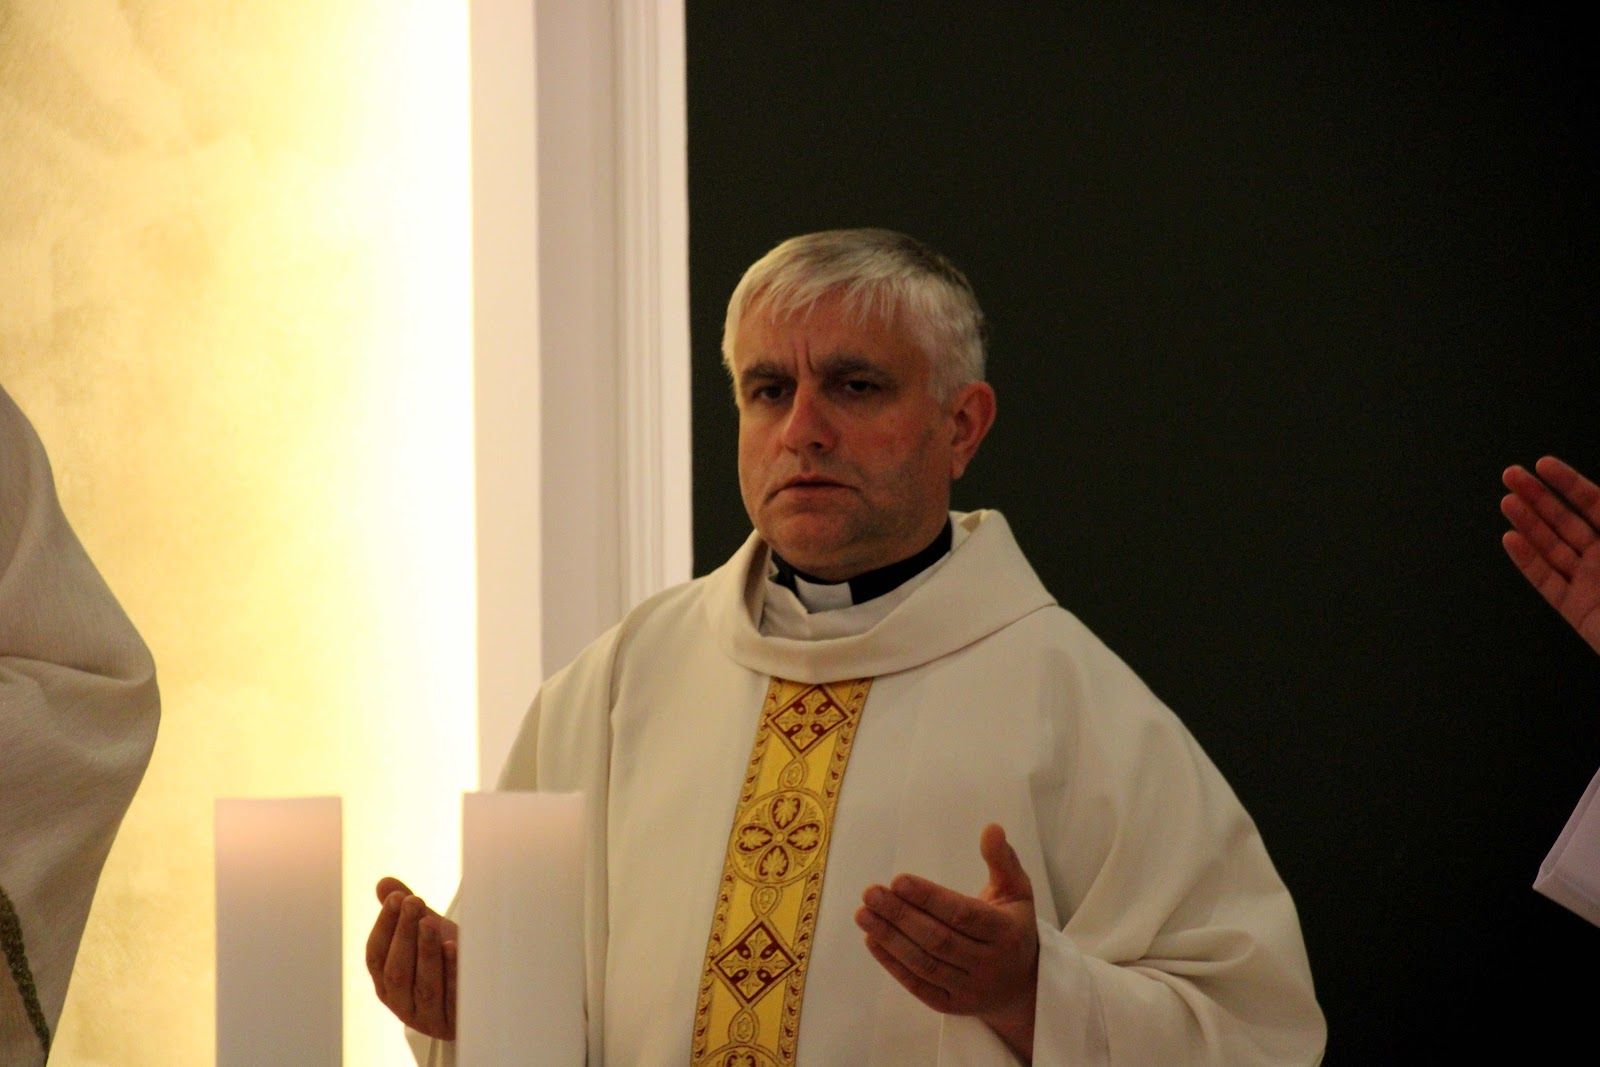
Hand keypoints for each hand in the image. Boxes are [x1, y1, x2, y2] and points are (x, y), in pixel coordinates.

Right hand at [365, 876, 457, 1039]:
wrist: (478, 997)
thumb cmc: (446, 961)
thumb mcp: (425, 934)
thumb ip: (404, 912)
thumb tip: (384, 883)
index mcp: (386, 984)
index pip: (375, 957)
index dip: (384, 926)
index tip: (396, 897)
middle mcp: (402, 1005)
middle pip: (397, 972)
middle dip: (404, 934)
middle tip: (414, 901)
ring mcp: (430, 1017)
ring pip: (424, 987)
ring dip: (425, 952)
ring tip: (429, 921)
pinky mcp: (457, 1023)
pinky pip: (454, 998)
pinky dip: (452, 972)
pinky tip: (455, 947)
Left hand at [855, 824, 1038, 1060]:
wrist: (1023, 987)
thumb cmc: (1013, 928)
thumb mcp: (1017, 892)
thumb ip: (1002, 860)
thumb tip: (991, 828)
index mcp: (1006, 932)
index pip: (964, 915)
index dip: (930, 898)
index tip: (897, 880)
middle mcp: (990, 964)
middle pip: (939, 940)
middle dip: (901, 915)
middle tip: (871, 892)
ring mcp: (970, 989)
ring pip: (925, 964)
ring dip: (890, 938)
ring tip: (863, 913)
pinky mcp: (951, 1005)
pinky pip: (918, 985)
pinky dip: (892, 964)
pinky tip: (872, 939)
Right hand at [1502, 456, 1599, 656]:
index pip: (1594, 504)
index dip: (1568, 483)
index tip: (1543, 465)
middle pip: (1566, 521)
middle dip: (1538, 496)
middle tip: (1512, 476)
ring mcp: (1590, 583)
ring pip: (1551, 547)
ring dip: (1527, 523)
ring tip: (1507, 502)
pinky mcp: (1576, 609)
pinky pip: (1546, 581)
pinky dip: (1526, 561)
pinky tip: (1511, 540)